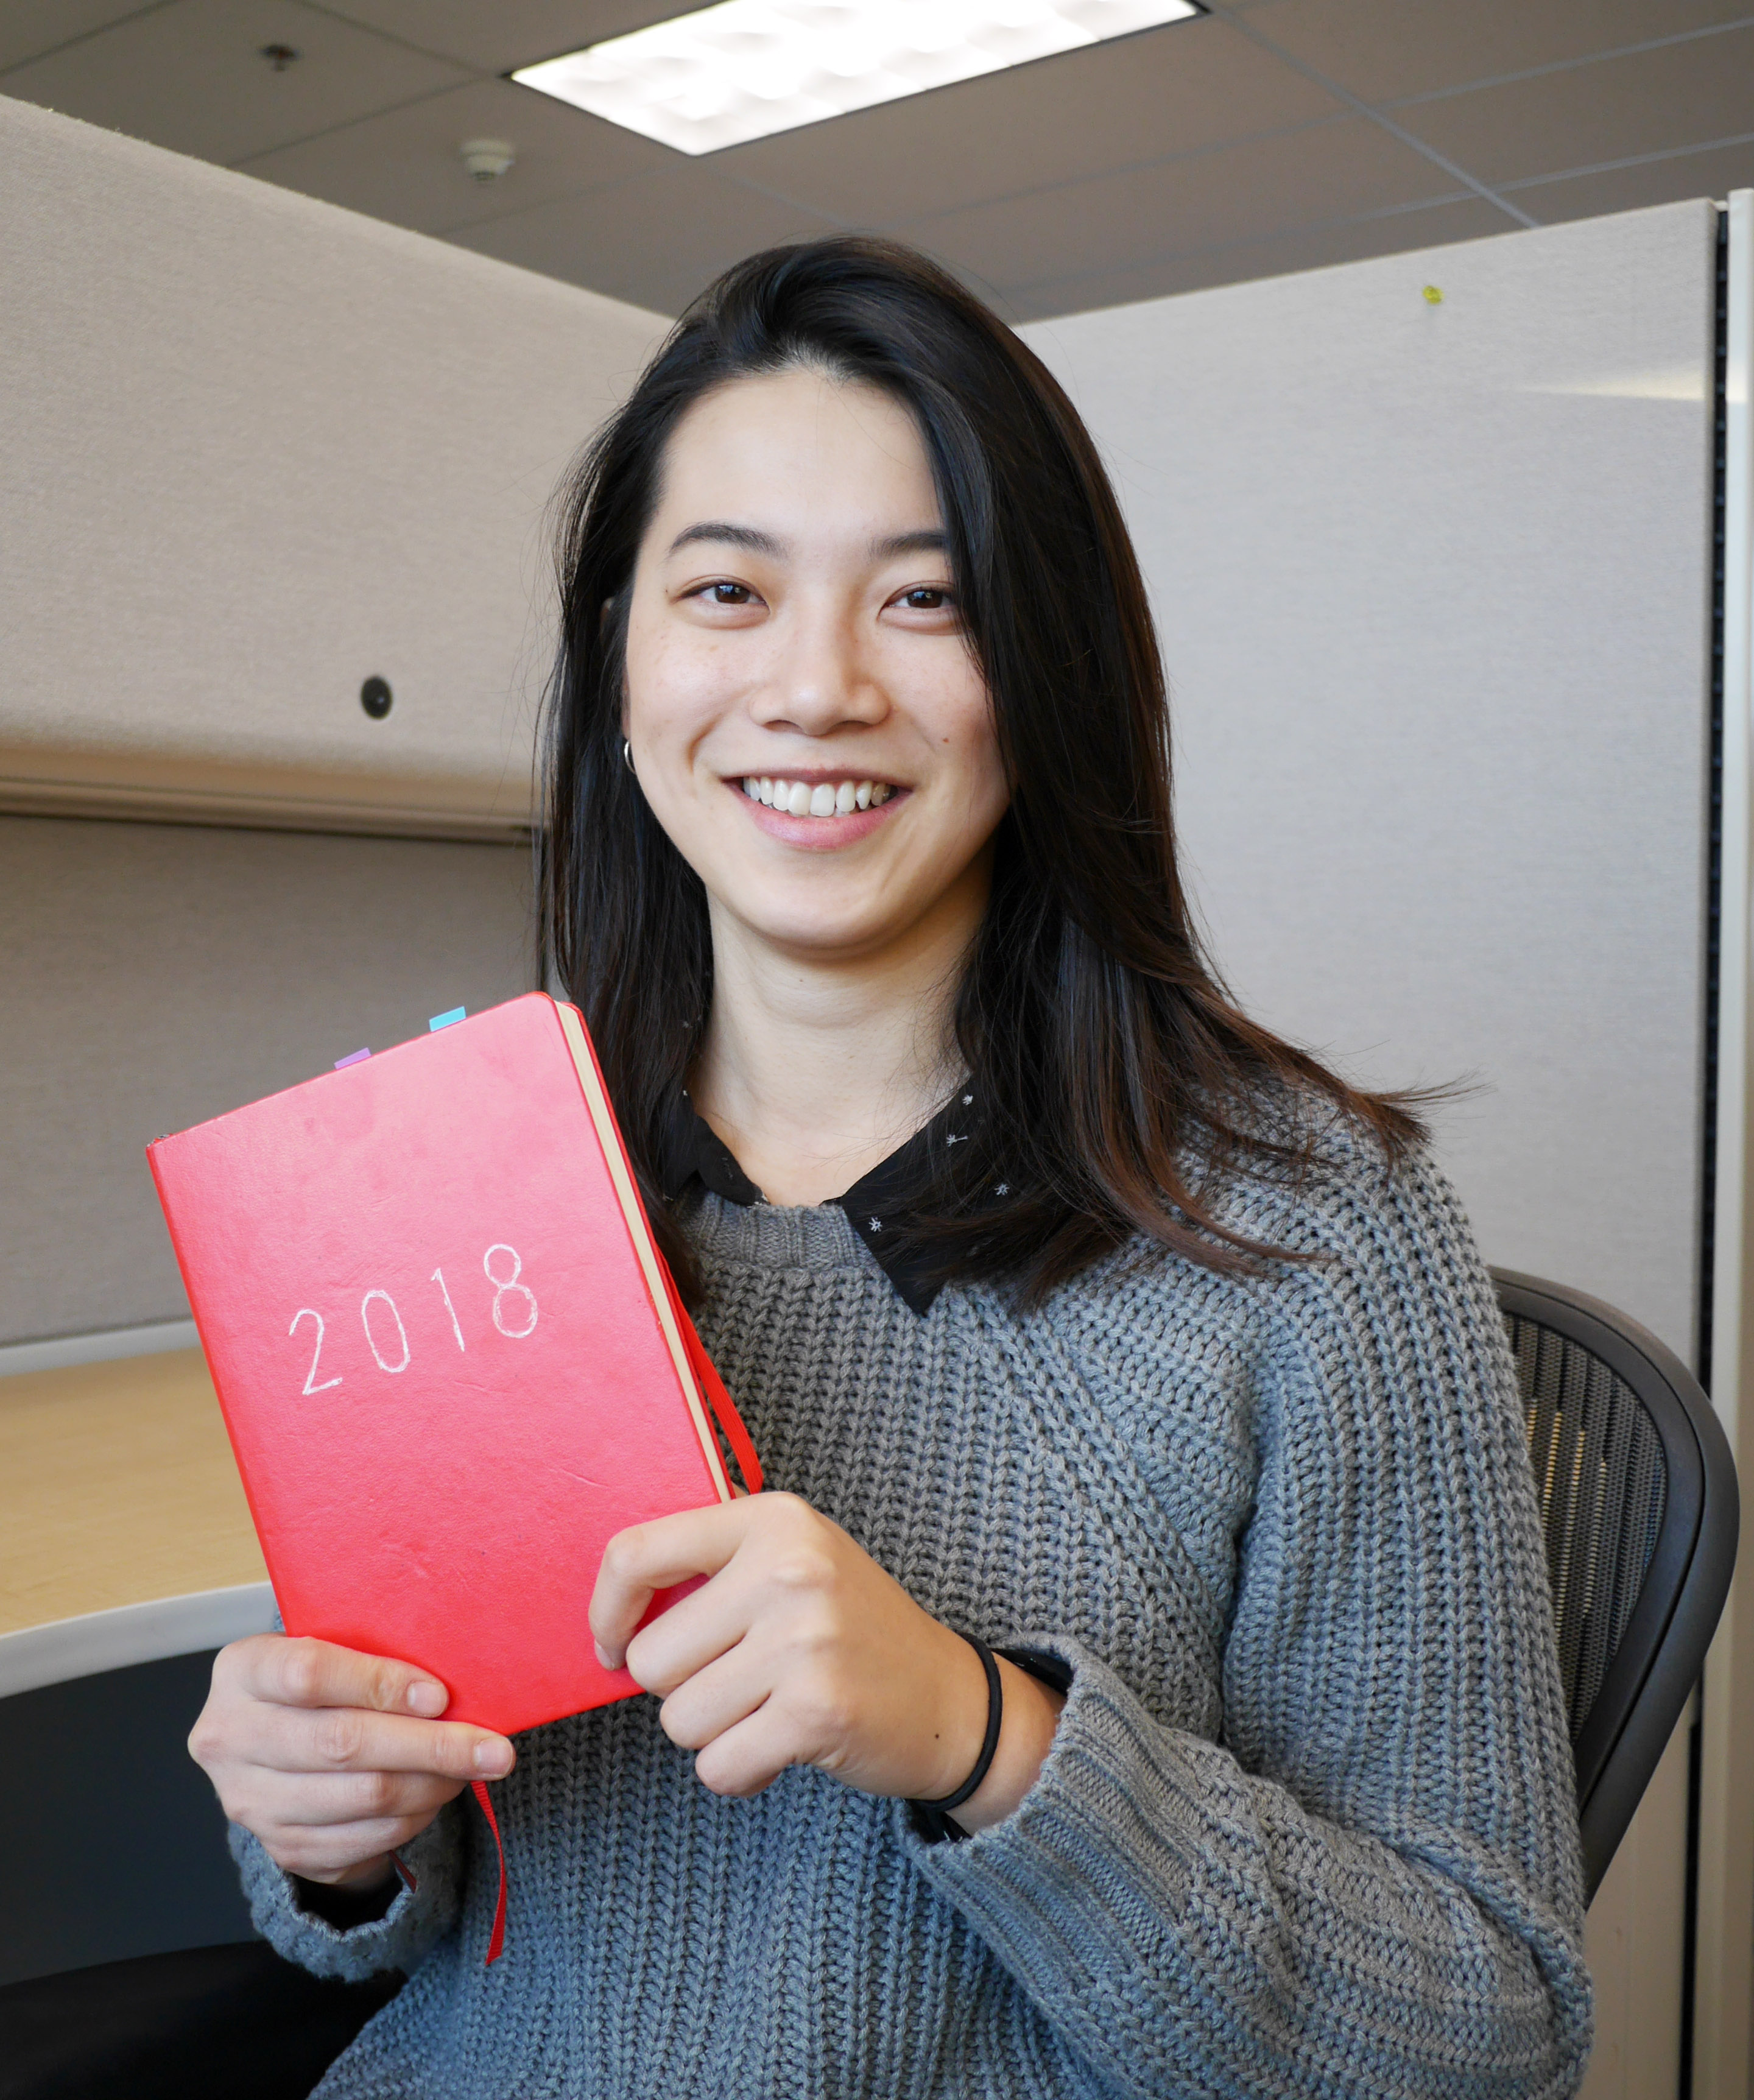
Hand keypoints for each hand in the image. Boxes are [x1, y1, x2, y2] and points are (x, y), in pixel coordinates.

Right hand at [188, 1635, 515, 1886]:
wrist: (271, 1737)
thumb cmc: (319, 1679)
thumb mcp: (329, 1645)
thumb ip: (374, 1652)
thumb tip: (454, 1678)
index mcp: (243, 1671)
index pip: (308, 1673)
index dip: (379, 1683)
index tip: (440, 1696)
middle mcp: (231, 1739)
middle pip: (342, 1744)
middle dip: (432, 1747)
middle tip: (493, 1749)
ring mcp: (251, 1801)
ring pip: (360, 1798)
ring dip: (431, 1785)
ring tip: (470, 1767)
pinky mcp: (281, 1847)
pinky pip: (361, 1841)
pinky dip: (412, 1819)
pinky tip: (436, 1794)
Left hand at [590, 1493, 1063, 1827]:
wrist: (950, 1697)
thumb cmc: (849, 1631)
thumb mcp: (791, 1562)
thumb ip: (709, 1569)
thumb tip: (608, 1620)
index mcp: (773, 1520)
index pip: (637, 1553)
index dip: (606, 1611)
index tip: (613, 1644)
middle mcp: (789, 1570)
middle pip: (649, 1659)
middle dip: (679, 1689)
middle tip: (737, 1682)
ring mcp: (805, 1640)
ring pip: (678, 1719)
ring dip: (712, 1733)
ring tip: (767, 1710)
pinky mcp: (816, 1712)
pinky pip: (718, 1766)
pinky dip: (739, 1771)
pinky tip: (782, 1746)